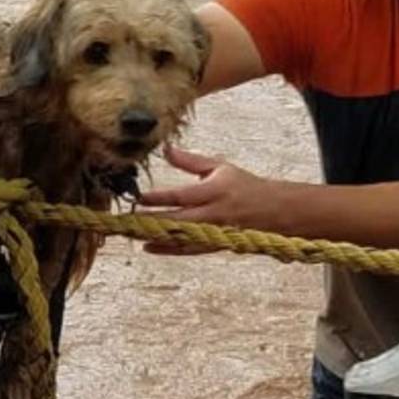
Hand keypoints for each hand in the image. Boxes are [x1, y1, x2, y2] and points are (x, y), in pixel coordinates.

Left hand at [138, 145, 272, 254]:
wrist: (272, 212)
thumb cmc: (242, 185)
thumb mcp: (218, 168)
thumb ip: (189, 161)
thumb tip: (165, 149)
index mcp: (214, 191)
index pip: (181, 196)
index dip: (158, 198)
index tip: (138, 197)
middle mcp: (213, 215)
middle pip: (176, 220)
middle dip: (149, 221)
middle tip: (126, 220)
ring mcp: (213, 233)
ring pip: (179, 238)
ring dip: (154, 237)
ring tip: (131, 233)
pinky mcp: (213, 245)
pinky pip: (187, 250)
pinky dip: (166, 249)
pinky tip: (147, 246)